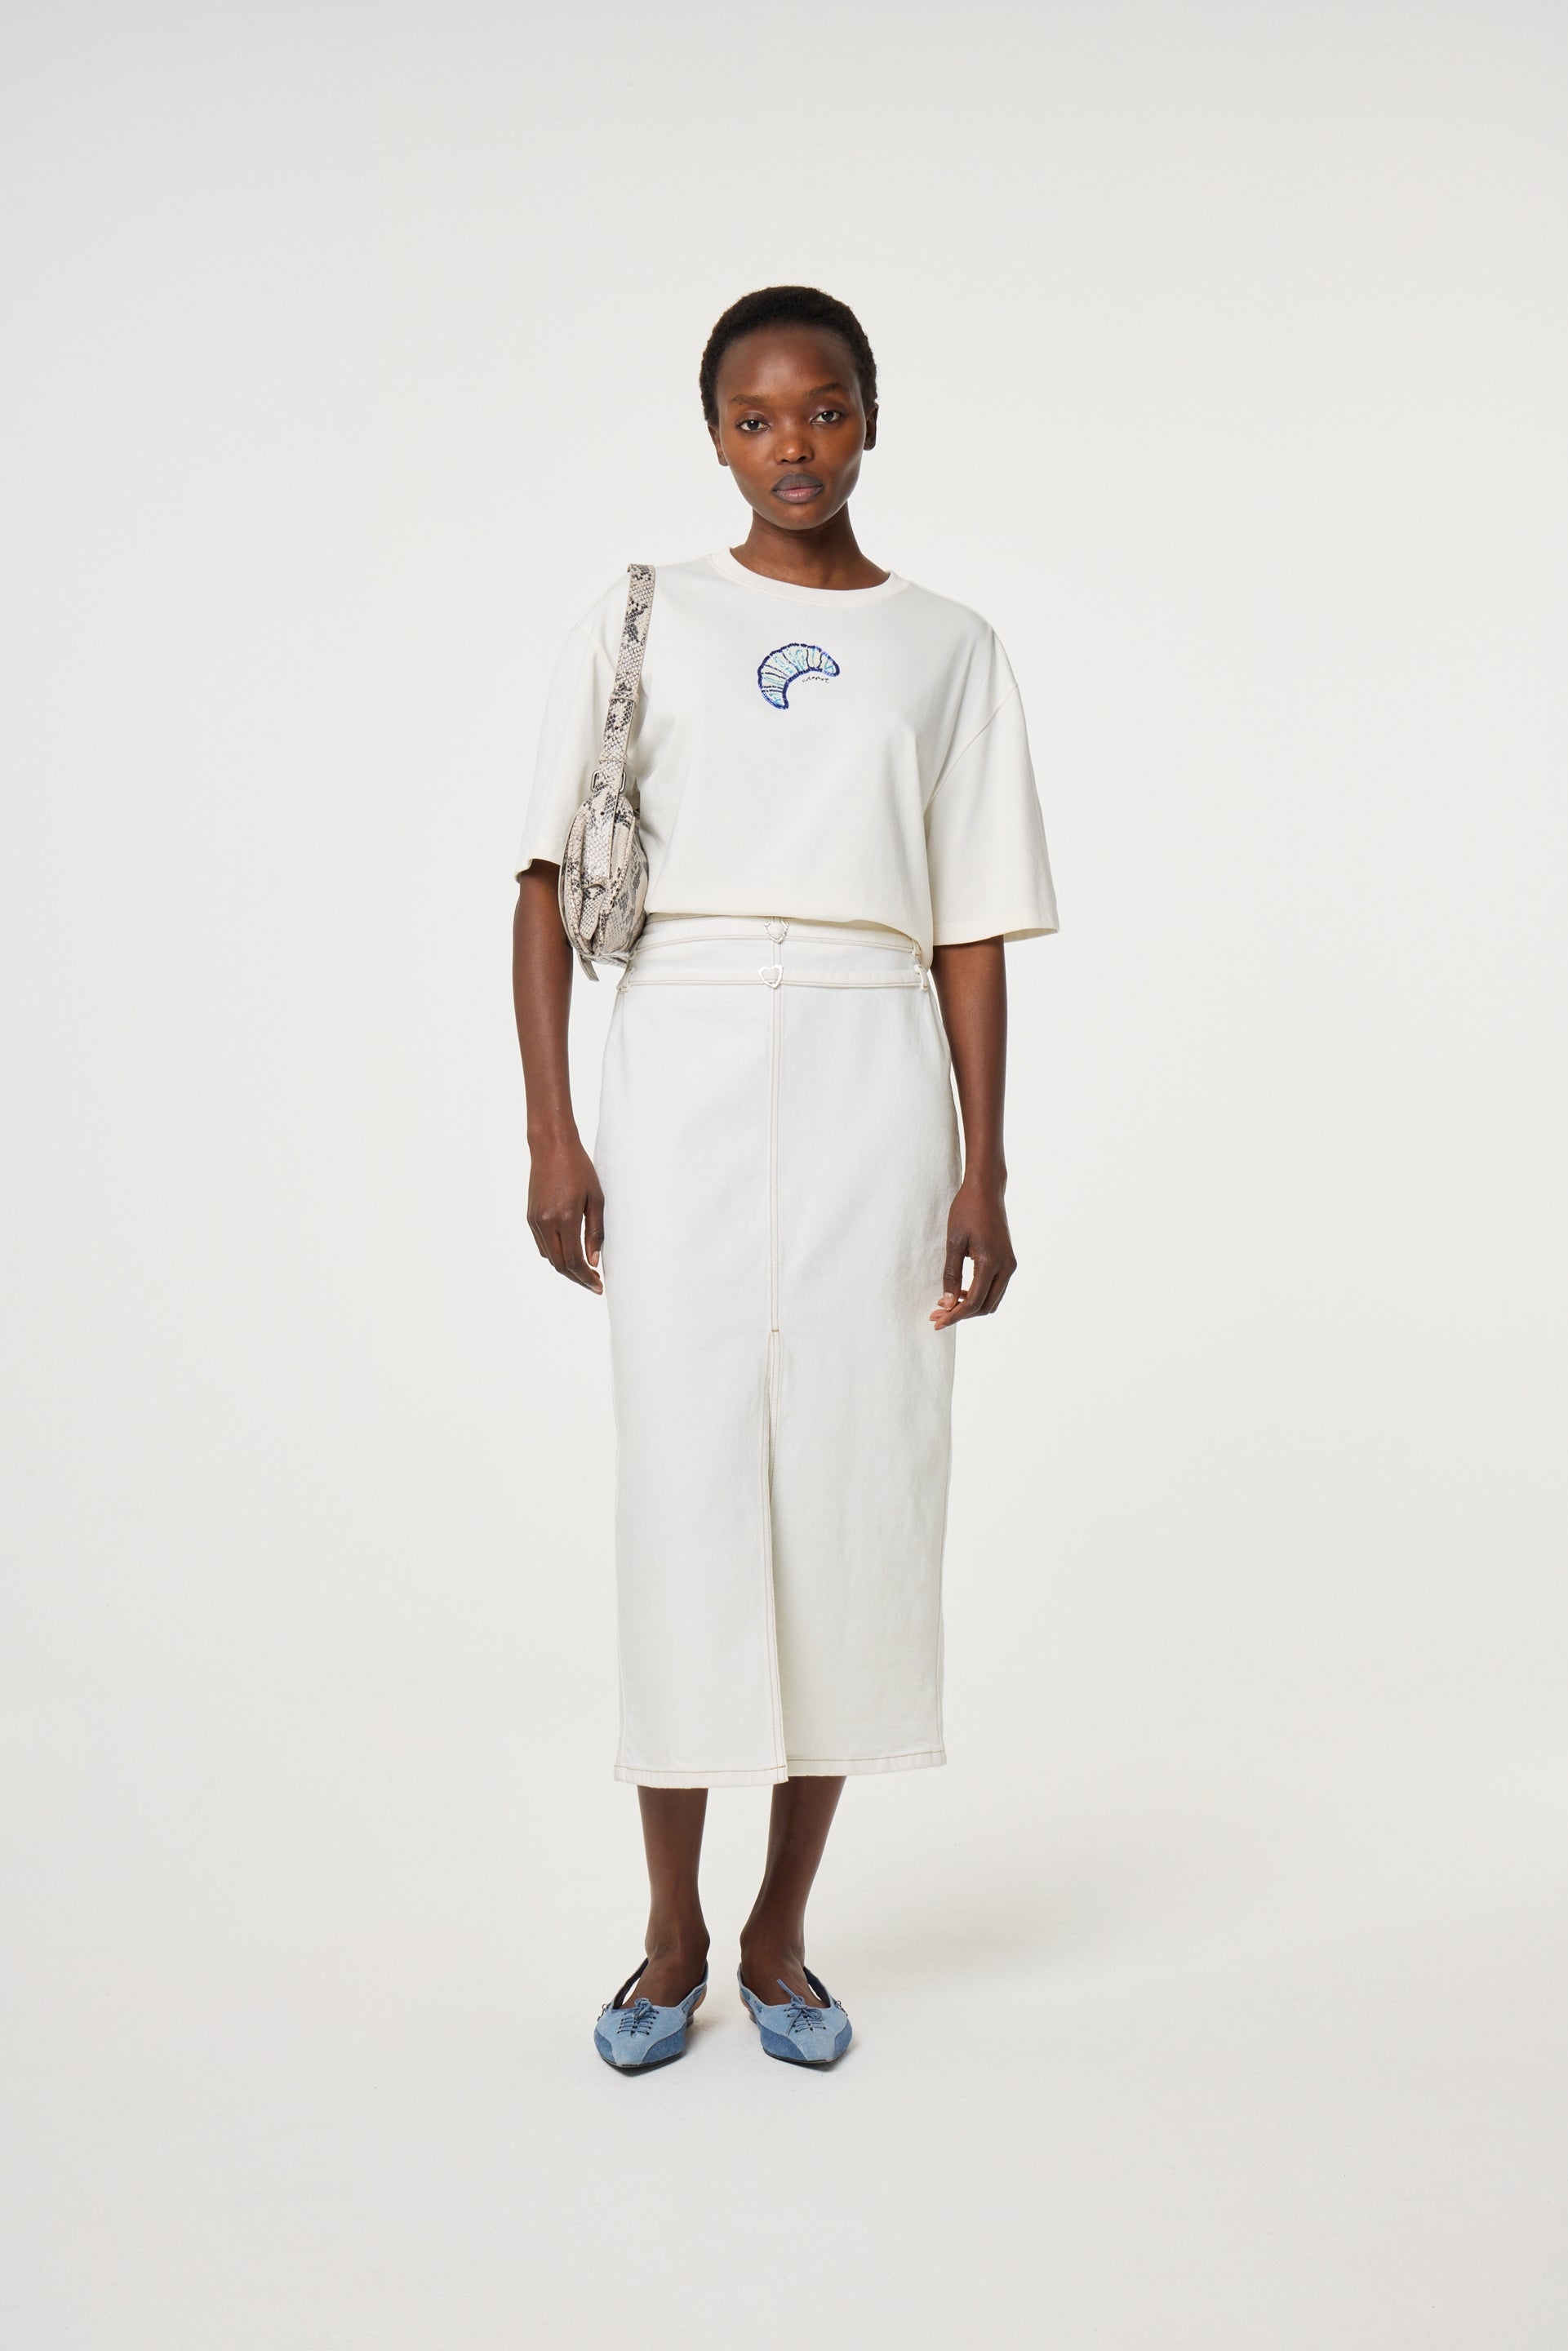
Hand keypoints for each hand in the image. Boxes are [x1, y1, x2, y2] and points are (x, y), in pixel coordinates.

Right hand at [527, 1130, 604, 1293]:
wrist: (551, 1148)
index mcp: (565, 1218)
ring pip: (550, 1256)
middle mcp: (546, 1222)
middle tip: (593, 1283)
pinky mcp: (530, 1217)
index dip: (586, 1277)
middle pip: (560, 1265)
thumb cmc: (579, 1169)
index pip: (574, 1261)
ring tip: (584, 1270)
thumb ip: (595, 1232)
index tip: (598, 1286)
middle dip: (577, 1278)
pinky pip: (543, 1244)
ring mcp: (535, 1221)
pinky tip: (570, 1253)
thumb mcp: (595, 1199)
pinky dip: (556, 1254)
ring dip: (566, 1268)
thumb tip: (593, 1261)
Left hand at [931, 1176, 1015, 1326]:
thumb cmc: (967, 1210)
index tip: (936, 1322)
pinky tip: (959, 1292)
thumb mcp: (953, 1241)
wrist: (986, 1190)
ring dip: (971, 1306)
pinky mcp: (1008, 1261)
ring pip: (992, 1300)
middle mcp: (1007, 1267)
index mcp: (992, 1262)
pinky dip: (979, 1295)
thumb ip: (951, 1274)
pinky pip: (995, 1288)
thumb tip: (948, 1303)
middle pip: (986, 1306)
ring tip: (946, 1305)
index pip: (974, 1301)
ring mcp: (1010, 1264)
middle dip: (962, 1314)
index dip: (955, 1315)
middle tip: (936, 1314)